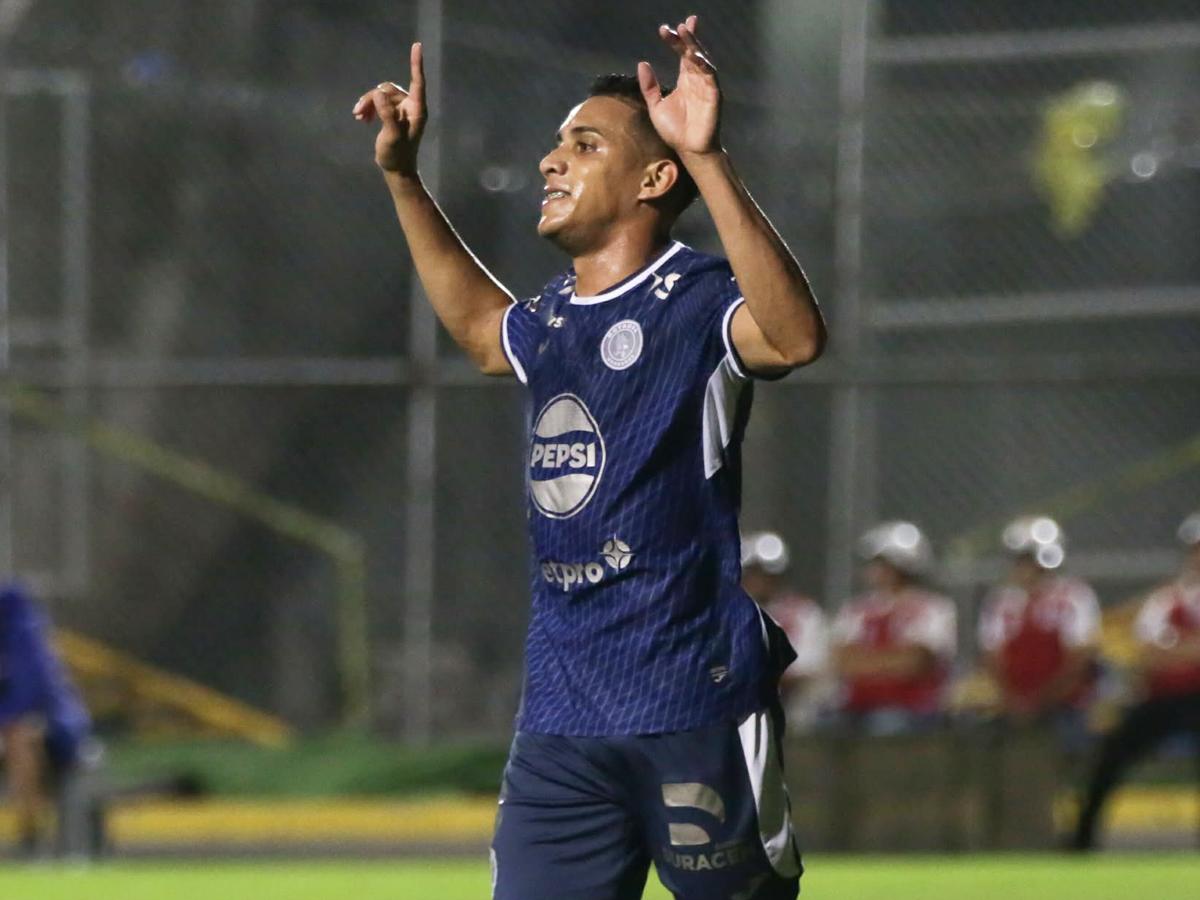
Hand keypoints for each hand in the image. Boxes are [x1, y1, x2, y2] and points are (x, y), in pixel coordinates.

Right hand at [353, 42, 426, 175]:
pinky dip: (369, 107)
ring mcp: (402, 110)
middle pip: (389, 89)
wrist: (396, 169)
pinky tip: (361, 118)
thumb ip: (387, 115)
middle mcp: (411, 107)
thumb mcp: (391, 136)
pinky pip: (379, 102)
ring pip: (381, 95)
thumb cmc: (397, 155)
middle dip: (372, 97)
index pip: (417, 82)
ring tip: (358, 116)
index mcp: (417, 110)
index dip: (416, 63)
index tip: (417, 45)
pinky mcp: (393, 115)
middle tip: (358, 112)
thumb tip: (378, 94)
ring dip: (368, 103)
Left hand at [637, 14, 721, 156]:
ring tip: (685, 32)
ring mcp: (706, 86)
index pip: (682, 54)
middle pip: (693, 52)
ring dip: (695, 46)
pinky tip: (694, 56)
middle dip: (686, 37)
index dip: (676, 40)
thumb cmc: (675, 131)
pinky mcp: (714, 95)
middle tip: (678, 25)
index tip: (665, 29)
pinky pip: (710, 76)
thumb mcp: (656, 106)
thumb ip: (650, 87)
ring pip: (702, 60)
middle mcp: (697, 79)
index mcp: (685, 80)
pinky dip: (703, 65)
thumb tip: (642, 63)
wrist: (689, 151)